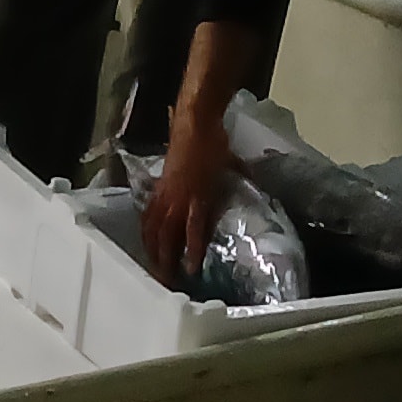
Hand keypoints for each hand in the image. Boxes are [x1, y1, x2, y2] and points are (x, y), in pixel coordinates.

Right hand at [144, 108, 231, 284]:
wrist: (194, 122)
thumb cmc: (215, 142)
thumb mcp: (233, 164)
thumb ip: (241, 178)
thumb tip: (256, 188)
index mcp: (199, 195)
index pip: (194, 229)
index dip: (191, 251)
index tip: (191, 271)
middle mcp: (179, 198)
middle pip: (168, 235)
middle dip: (166, 258)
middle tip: (167, 279)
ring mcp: (165, 193)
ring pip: (154, 227)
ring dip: (153, 248)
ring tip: (153, 266)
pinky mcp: (158, 187)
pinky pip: (148, 213)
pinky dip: (145, 229)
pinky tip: (145, 239)